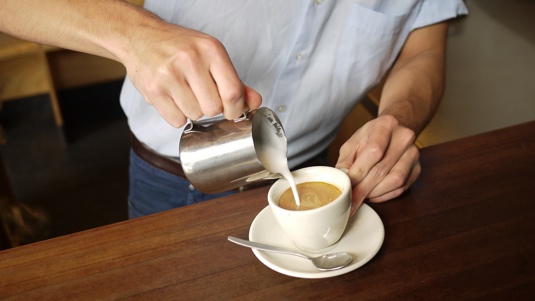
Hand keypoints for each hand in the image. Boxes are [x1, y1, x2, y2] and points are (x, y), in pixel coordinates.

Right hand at [122, 23, 261, 126]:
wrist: (141, 37)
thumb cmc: (179, 47)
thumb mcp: (211, 55)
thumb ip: (234, 81)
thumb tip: (254, 102)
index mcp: (211, 50)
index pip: (233, 92)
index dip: (235, 109)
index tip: (231, 110)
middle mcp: (190, 60)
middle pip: (214, 109)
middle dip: (211, 108)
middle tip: (201, 94)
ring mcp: (169, 75)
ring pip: (195, 115)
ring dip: (193, 111)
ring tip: (184, 92)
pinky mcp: (153, 90)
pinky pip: (176, 120)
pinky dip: (177, 115)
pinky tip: (172, 98)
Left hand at [335, 115, 420, 215]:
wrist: (393, 132)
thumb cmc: (369, 138)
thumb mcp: (353, 143)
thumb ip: (346, 161)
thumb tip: (342, 179)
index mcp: (385, 125)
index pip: (374, 152)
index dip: (359, 173)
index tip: (347, 188)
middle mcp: (404, 137)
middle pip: (383, 169)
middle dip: (364, 188)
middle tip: (351, 200)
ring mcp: (413, 153)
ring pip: (395, 181)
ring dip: (375, 193)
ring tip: (362, 195)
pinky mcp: (417, 168)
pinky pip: (401, 188)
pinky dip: (384, 195)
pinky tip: (373, 194)